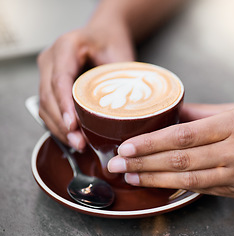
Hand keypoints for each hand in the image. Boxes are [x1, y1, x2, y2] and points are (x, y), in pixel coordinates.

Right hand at [37, 19, 134, 150]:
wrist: (104, 34)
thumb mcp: (121, 56)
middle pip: (48, 96)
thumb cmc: (112, 41)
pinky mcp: (50, 84)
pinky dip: (59, 124)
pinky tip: (72, 137)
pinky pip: (49, 107)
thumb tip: (129, 113)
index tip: (73, 125)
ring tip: (77, 145)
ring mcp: (48, 71)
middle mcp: (51, 58)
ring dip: (59, 128)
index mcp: (67, 46)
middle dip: (62, 124)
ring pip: (44, 105)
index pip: (60, 80)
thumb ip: (121, 81)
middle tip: (78, 143)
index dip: (64, 105)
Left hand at [107, 101, 233, 198]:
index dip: (150, 144)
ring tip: (131, 177)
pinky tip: (160, 186)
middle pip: (180, 161)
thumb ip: (203, 113)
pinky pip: (206, 189)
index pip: (183, 136)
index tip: (126, 146)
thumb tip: (172, 115)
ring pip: (190, 180)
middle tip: (116, 164)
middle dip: (143, 164)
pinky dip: (180, 188)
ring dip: (156, 181)